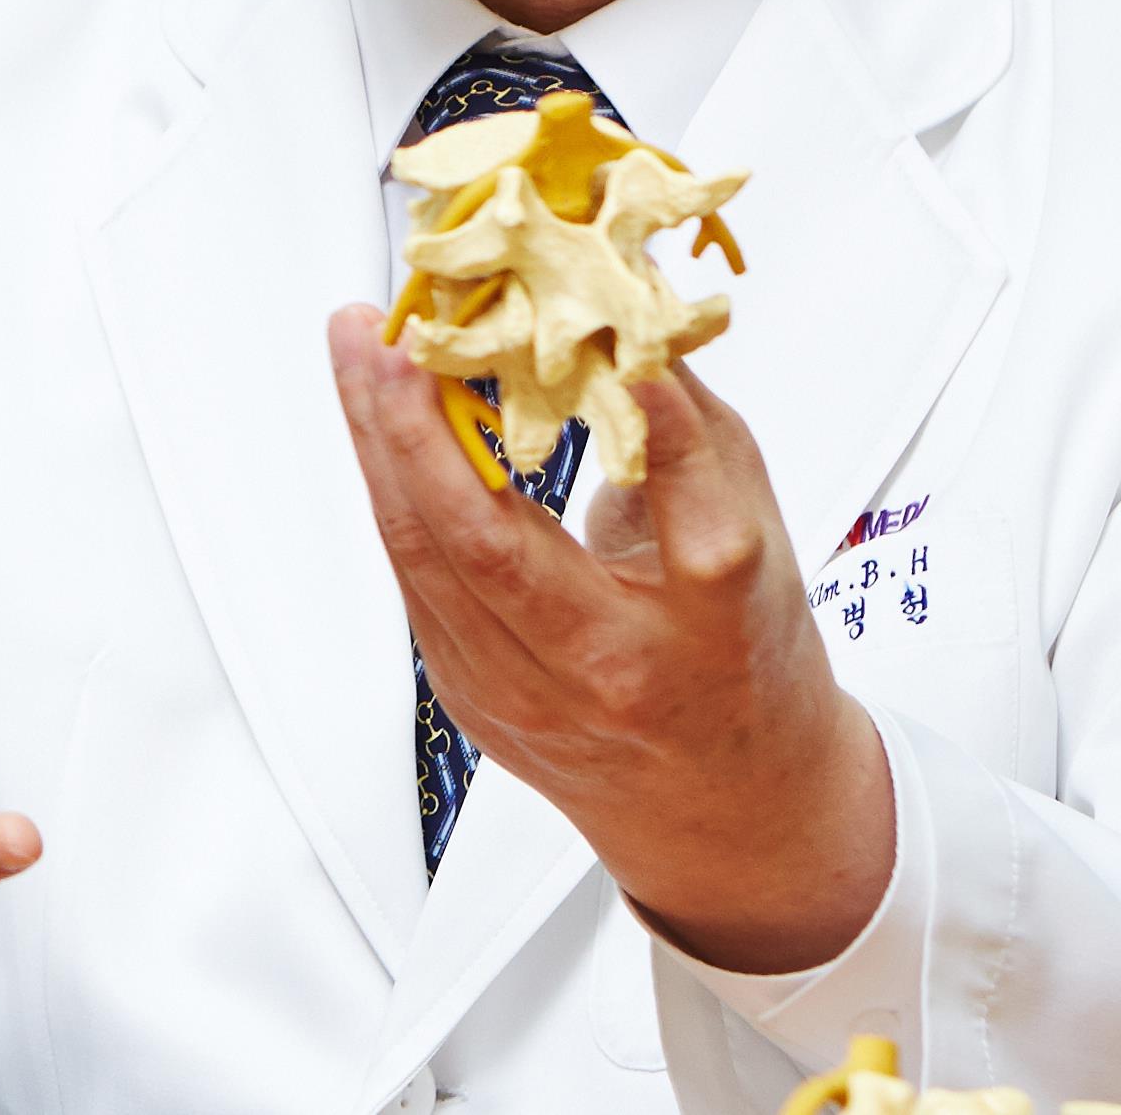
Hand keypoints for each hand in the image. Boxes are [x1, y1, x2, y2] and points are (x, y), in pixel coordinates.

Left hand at [326, 314, 893, 973]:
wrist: (727, 811)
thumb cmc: (747, 659)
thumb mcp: (759, 531)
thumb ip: (691, 427)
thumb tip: (630, 308)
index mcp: (712, 622)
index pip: (685, 513)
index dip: (652, 428)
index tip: (620, 348)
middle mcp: (610, 666)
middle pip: (493, 544)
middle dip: (421, 421)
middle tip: (394, 330)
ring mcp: (527, 694)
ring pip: (424, 557)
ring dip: (380, 441)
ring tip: (362, 350)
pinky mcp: (473, 700)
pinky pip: (416, 579)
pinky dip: (392, 491)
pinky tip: (378, 425)